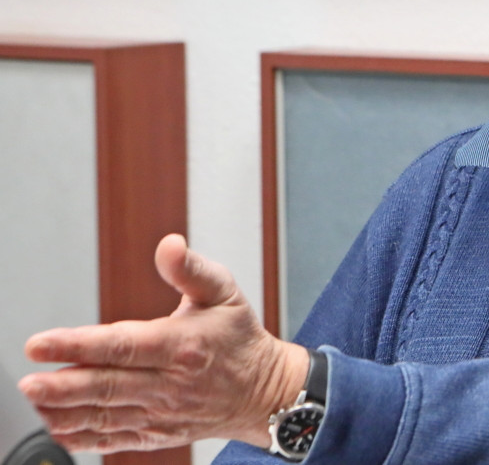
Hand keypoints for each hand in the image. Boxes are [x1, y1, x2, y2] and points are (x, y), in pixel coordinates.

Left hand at [19, 234, 309, 453]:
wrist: (265, 392)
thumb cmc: (239, 339)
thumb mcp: (225, 292)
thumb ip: (191, 269)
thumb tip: (169, 244)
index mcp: (182, 345)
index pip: (122, 345)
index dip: (78, 345)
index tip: (41, 343)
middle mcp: (171, 383)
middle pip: (107, 386)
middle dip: (62, 386)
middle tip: (28, 382)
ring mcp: (163, 413)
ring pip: (105, 415)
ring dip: (65, 411)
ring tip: (37, 401)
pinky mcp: (159, 433)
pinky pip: (115, 439)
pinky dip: (84, 437)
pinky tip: (59, 427)